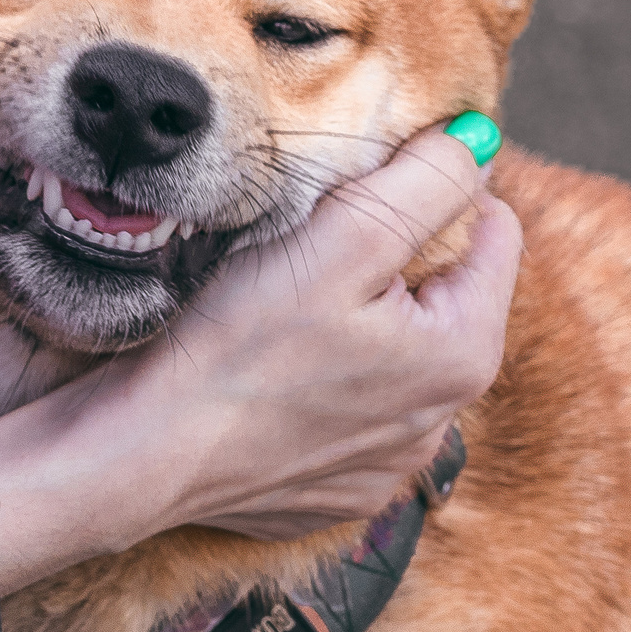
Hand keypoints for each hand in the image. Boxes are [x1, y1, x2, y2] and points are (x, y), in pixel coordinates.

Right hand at [0, 123, 522, 591]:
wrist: (135, 458)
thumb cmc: (235, 345)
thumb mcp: (343, 237)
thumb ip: (425, 182)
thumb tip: (478, 141)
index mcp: (464, 355)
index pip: (495, 235)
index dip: (435, 194)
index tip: (366, 189)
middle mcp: (440, 421)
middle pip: (445, 297)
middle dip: (397, 261)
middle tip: (317, 246)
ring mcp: (387, 465)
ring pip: (396, 357)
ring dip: (360, 323)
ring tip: (286, 310)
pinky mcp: (334, 490)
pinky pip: (348, 414)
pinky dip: (320, 385)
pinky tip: (270, 374)